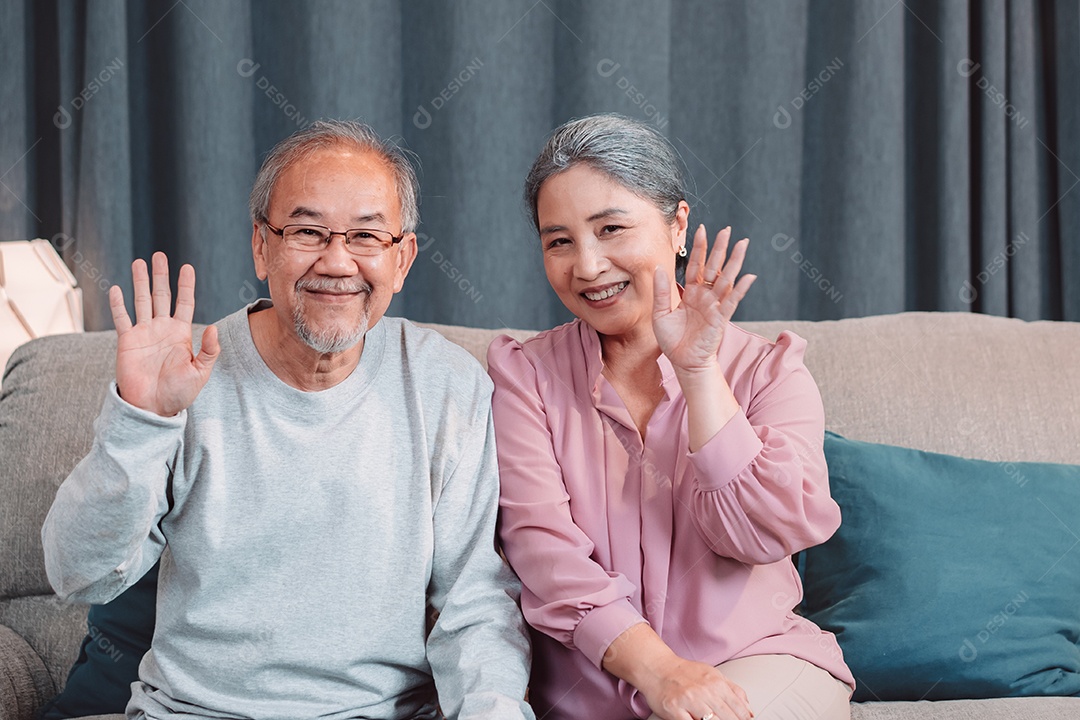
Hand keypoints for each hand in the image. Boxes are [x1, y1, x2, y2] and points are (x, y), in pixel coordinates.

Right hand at [109, 252, 219, 416]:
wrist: (153, 408)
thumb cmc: (179, 393)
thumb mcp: (200, 372)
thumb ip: (209, 350)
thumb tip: (214, 328)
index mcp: (181, 334)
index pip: (185, 303)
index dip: (186, 286)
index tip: (187, 268)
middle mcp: (162, 329)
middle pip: (161, 296)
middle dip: (161, 276)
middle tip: (160, 255)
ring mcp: (144, 333)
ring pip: (141, 301)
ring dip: (140, 282)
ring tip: (139, 262)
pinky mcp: (127, 341)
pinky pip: (121, 318)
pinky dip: (118, 304)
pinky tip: (116, 288)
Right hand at [640, 655, 752, 719]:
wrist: (656, 668)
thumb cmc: (684, 673)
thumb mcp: (712, 674)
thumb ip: (732, 689)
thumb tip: (748, 708)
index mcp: (716, 683)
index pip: (739, 709)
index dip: (744, 719)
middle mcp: (704, 692)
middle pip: (728, 718)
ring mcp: (688, 702)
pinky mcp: (674, 711)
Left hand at [652, 225, 755, 373]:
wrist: (683, 362)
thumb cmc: (673, 340)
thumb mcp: (660, 314)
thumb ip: (660, 292)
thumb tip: (659, 268)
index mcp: (691, 292)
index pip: (696, 265)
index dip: (699, 248)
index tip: (702, 229)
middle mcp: (705, 295)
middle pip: (714, 267)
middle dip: (720, 248)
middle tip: (727, 229)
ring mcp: (715, 305)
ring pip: (726, 279)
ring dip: (735, 262)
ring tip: (743, 244)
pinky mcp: (720, 318)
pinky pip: (732, 302)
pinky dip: (740, 289)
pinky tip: (749, 276)